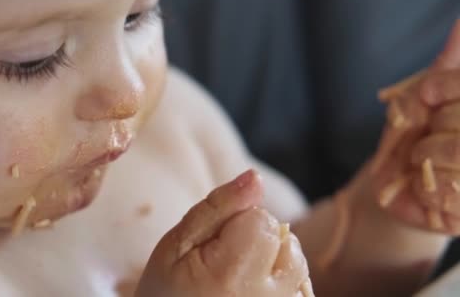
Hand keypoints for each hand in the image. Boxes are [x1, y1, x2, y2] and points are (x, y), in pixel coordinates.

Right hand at [135, 170, 312, 296]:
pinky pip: (297, 292)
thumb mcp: (176, 245)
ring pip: (296, 268)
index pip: (264, 220)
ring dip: (273, 266)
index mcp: (233, 275)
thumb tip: (255, 177)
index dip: (239, 223)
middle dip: (261, 242)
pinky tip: (251, 293)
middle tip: (226, 263)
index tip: (215, 245)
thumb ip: (218, 207)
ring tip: (239, 280)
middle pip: (287, 244)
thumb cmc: (165, 291)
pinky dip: (279, 287)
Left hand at [371, 19, 459, 233]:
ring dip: (425, 156)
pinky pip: (448, 194)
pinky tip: (426, 188)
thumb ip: (450, 66)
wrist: (396, 185)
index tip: (425, 96)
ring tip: (423, 163)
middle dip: (433, 127)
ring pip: (456, 151)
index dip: (444, 87)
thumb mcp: (424, 96)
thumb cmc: (414, 134)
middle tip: (424, 138)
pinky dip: (425, 188)